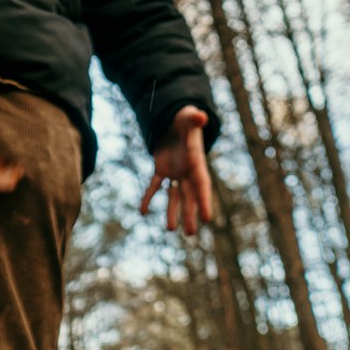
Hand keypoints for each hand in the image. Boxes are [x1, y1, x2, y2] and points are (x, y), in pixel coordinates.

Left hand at [140, 106, 212, 236]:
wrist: (176, 121)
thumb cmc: (186, 120)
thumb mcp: (189, 118)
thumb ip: (194, 119)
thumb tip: (200, 116)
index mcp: (197, 163)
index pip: (202, 185)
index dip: (204, 201)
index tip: (207, 219)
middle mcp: (187, 172)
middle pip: (189, 197)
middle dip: (190, 214)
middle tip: (191, 233)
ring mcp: (175, 173)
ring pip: (173, 196)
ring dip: (172, 212)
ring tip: (170, 229)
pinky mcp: (161, 170)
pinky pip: (154, 186)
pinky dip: (148, 198)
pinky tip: (142, 212)